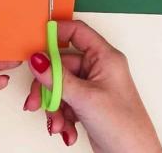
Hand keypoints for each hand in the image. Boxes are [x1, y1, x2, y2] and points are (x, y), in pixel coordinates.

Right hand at [23, 20, 161, 152]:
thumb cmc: (125, 127)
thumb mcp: (85, 98)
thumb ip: (57, 77)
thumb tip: (38, 60)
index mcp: (105, 58)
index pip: (77, 32)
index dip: (55, 34)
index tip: (35, 44)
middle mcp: (99, 69)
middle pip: (61, 65)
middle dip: (48, 86)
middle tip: (37, 101)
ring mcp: (93, 87)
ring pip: (60, 86)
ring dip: (54, 106)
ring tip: (57, 122)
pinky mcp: (87, 104)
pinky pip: (65, 102)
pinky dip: (61, 116)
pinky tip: (66, 129)